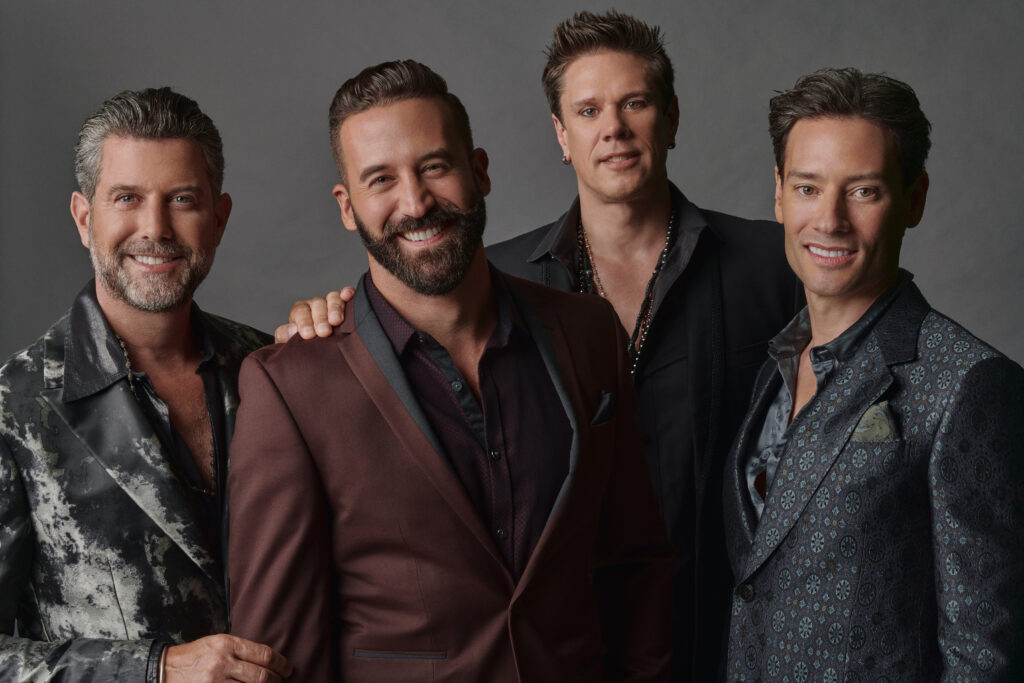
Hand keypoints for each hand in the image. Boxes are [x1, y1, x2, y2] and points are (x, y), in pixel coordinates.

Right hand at [164, 634, 292, 681]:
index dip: (281, 664)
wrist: (165, 669)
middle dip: (276, 681)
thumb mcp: (217, 643)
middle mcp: (222, 662)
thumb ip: (241, 650)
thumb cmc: (195, 656)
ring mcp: (215, 681)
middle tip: (282, 682)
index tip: (288, 669)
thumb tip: (269, 660)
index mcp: (227, 644)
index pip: (264, 655)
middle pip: (261, 676)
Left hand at [273, 287, 354, 342]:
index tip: (308, 334)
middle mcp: (315, 306)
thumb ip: (285, 335)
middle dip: (320, 318)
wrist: (320, 354)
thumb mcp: (290, 344)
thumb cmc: (306, 348)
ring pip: (332, 298)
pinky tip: (347, 296)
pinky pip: (347, 294)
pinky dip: (348, 293)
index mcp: (300, 313)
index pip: (300, 312)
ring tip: (336, 321)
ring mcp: (331, 303)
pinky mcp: (346, 303)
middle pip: (317, 304)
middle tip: (324, 332)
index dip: (304, 322)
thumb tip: (291, 329)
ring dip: (334, 308)